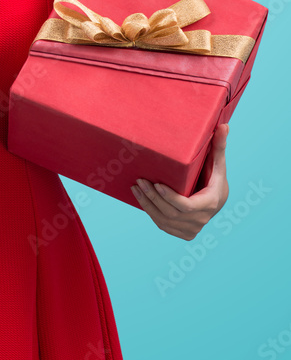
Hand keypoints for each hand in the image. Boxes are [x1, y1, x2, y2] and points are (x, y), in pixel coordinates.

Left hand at [130, 123, 229, 239]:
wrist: (216, 201)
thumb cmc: (214, 178)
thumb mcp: (217, 164)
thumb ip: (219, 147)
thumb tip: (224, 125)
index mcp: (210, 203)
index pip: (187, 206)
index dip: (170, 198)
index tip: (157, 184)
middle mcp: (201, 220)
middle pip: (171, 213)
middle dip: (153, 198)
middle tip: (140, 180)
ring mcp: (192, 229)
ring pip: (164, 221)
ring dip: (147, 205)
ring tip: (136, 187)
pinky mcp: (183, 233)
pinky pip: (162, 225)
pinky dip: (150, 212)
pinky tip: (141, 198)